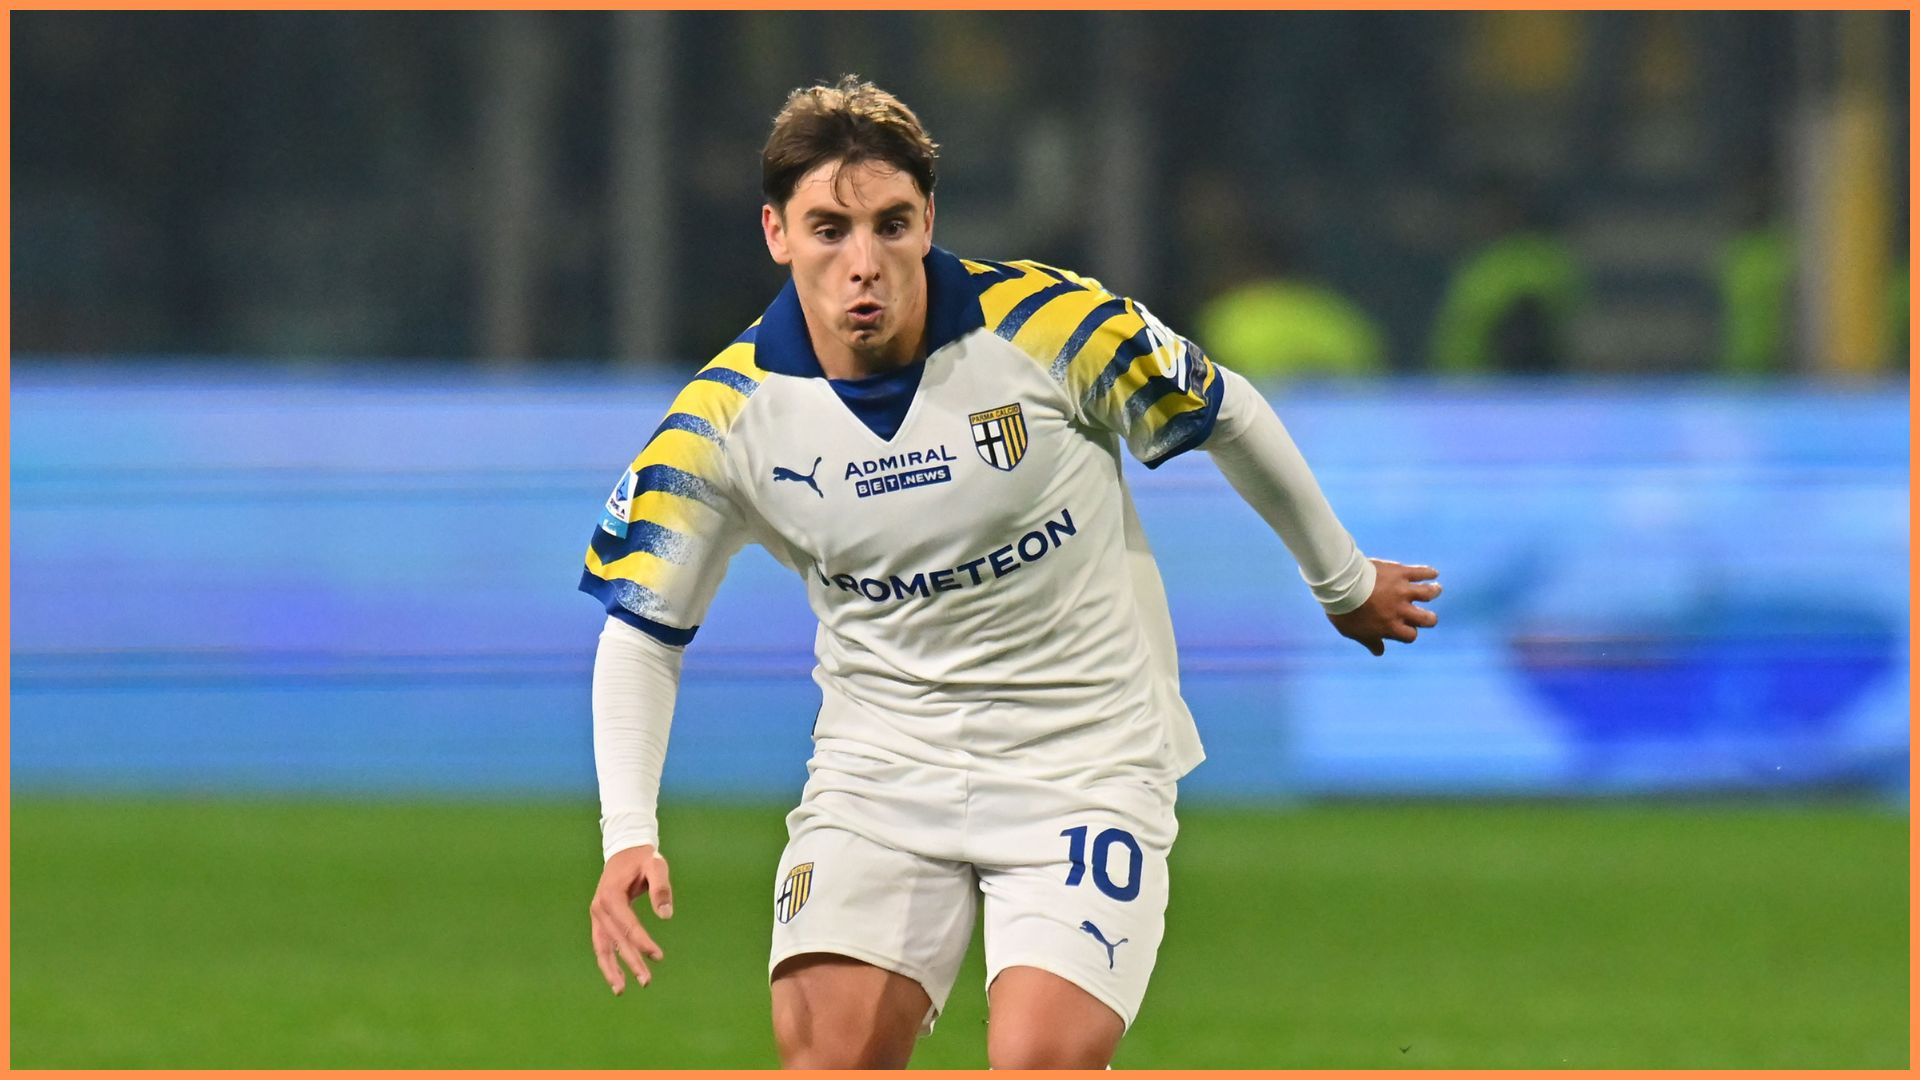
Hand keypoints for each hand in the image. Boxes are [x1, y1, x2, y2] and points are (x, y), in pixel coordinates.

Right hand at [590, 844, 672, 994]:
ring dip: (612, 969)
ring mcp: (596, 914)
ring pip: (602, 947)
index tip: (659, 957)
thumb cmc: (644, 859)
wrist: (625, 850)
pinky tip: (616, 977)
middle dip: (631, 962)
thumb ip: (661, 888)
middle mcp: (599, 907)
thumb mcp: (656, 865)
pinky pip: (601, 944)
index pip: (628, 926)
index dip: (643, 943)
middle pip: (616, 940)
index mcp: (611, 895)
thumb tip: (666, 915)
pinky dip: (607, 961)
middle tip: (647, 982)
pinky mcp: (599, 919)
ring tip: (622, 990)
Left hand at [1326, 559, 1440, 655]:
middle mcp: (1401, 610)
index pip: (1411, 635)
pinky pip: (1421, 572)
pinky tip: (1433, 573)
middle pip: (1427, 619)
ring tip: (1436, 590)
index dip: (1409, 633)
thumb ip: (1370, 641)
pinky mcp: (1401, 573)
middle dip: (1429, 619)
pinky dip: (1429, 572)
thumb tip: (1379, 652)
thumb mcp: (1354, 632)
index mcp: (1391, 626)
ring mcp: (1403, 591)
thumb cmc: (1344, 611)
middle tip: (1427, 616)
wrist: (1342, 584)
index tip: (1404, 629)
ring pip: (1429, 593)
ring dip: (1434, 592)